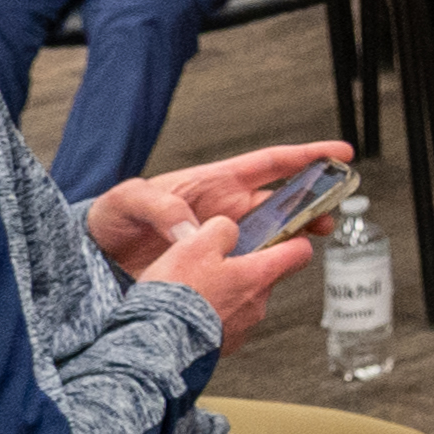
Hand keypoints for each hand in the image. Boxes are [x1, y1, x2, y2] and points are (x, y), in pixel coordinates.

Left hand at [84, 141, 341, 275]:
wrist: (92, 258)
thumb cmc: (109, 219)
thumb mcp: (128, 201)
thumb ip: (161, 208)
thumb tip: (195, 230)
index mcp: (214, 182)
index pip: (270, 164)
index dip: (307, 157)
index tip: (340, 154)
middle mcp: (226, 210)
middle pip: (282, 204)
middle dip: (312, 207)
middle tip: (329, 219)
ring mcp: (222, 238)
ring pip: (271, 238)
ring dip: (292, 242)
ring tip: (305, 251)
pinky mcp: (214, 266)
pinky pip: (248, 267)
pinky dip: (264, 272)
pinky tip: (271, 279)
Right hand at [136, 213, 315, 352]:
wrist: (155, 344)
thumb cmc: (177, 296)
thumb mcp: (196, 244)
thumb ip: (222, 230)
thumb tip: (230, 230)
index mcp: (259, 275)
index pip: (299, 252)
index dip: (294, 239)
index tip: (287, 233)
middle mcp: (258, 304)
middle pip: (266, 276)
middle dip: (246, 266)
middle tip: (217, 260)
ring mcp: (243, 327)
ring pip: (244, 299)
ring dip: (227, 290)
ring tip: (195, 286)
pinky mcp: (224, 345)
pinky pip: (225, 321)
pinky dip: (213, 313)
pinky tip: (189, 309)